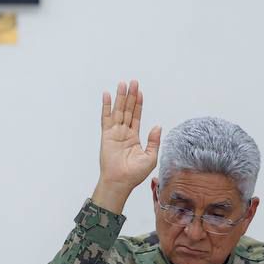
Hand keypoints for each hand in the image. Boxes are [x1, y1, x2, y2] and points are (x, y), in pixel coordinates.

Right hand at [92, 80, 160, 213]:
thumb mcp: (151, 157)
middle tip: (132, 82)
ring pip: (118, 111)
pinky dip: (106, 106)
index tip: (140, 92)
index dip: (138, 104)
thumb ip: (154, 140)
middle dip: (130, 96)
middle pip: (127, 110)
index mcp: (133, 138)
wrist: (120, 182)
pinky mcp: (106, 135)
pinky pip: (106, 118)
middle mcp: (123, 133)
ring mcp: (114, 133)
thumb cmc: (134, 174)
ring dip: (120, 97)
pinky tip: (107, 95)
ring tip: (123, 84)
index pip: (136, 116)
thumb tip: (158, 126)